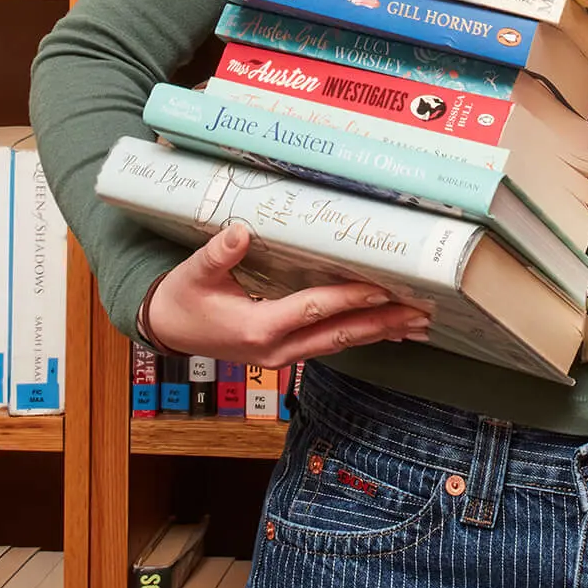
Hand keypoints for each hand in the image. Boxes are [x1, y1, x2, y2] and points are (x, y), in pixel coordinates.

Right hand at [144, 223, 431, 365]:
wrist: (167, 330)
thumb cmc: (182, 298)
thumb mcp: (194, 272)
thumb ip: (219, 254)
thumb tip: (240, 232)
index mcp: (256, 328)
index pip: (312, 310)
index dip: (349, 299)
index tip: (382, 289)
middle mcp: (276, 349)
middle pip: (339, 335)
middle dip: (381, 323)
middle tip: (420, 314)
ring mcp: (282, 356)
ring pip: (339, 344)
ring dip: (378, 333)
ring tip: (416, 324)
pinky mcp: (285, 353)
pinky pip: (330, 345)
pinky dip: (360, 336)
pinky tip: (384, 331)